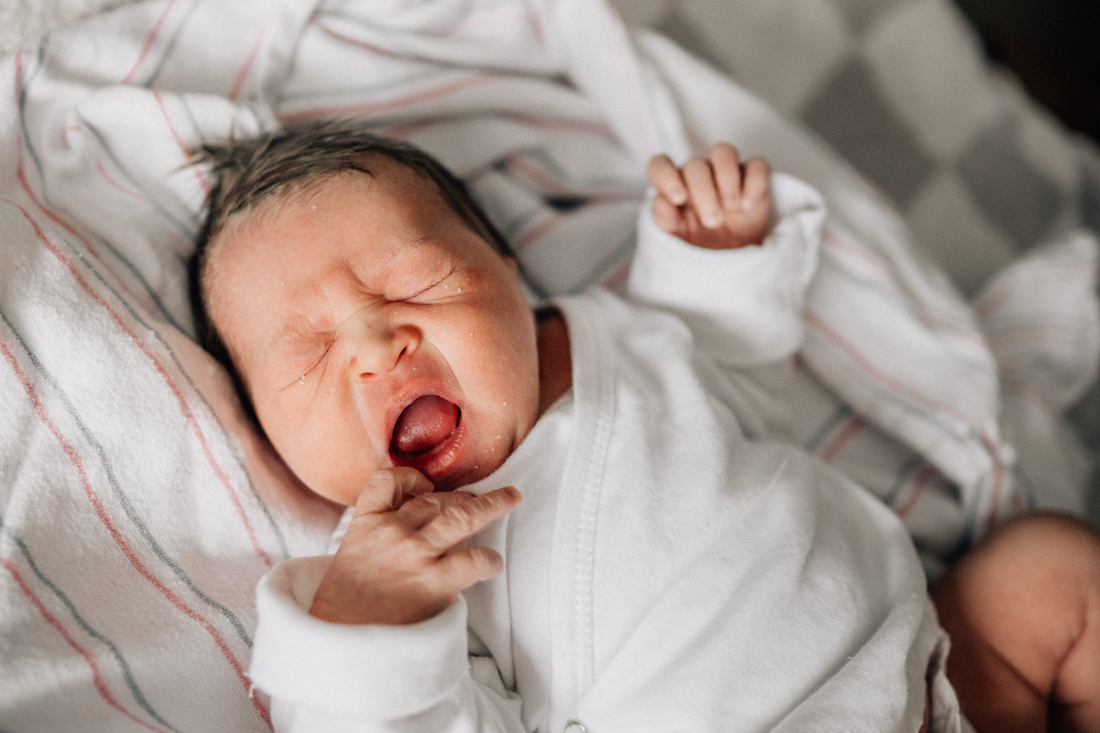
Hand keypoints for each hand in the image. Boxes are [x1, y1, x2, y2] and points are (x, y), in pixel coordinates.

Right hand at [309, 467, 520, 624]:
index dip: (410, 478)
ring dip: (492, 505)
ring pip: (463, 516)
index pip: (385, 481)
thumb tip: (411, 523)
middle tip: (476, 500)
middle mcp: (392, 532)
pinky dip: (489, 560)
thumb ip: (376, 536)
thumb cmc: (344, 608)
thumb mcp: (349, 557)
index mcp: (365, 524)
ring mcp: (415, 555)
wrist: (341, 648)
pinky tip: (492, 564)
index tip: (424, 485)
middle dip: (460, 498)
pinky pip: (474, 560)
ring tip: (511, 498)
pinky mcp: (435, 583)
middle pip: (435, 500)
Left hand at [647, 143, 771, 249]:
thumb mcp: (676, 239)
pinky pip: (756, 165)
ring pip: (723, 152)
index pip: (660, 166)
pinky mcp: (752, 179)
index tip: (678, 198)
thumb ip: (664, 219)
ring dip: (727, 177)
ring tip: (732, 206)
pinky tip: (748, 204)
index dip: (665, 176)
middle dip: (703, 193)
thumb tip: (662, 202)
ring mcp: (726, 174)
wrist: (729, 263)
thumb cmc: (697, 246)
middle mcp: (698, 177)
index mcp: (674, 187)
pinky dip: (754, 181)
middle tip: (712, 222)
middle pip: (695, 165)